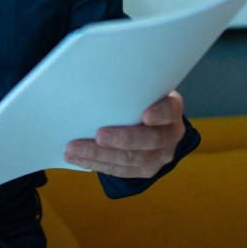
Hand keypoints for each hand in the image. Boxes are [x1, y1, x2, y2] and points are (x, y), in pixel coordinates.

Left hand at [64, 90, 186, 178]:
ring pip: (131, 160)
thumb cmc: (141, 99)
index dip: (160, 114)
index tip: (145, 115)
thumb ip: (128, 87)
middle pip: (150, 140)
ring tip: (73, 149)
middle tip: (99, 135)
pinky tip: (75, 158)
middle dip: (123, 139)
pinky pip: (119, 170)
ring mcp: (159, 156)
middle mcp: (170, 135)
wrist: (154, 122)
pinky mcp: (145, 170)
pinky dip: (95, 163)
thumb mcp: (143, 89)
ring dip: (99, 155)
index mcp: (172, 110)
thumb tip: (93, 76)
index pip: (170, 111)